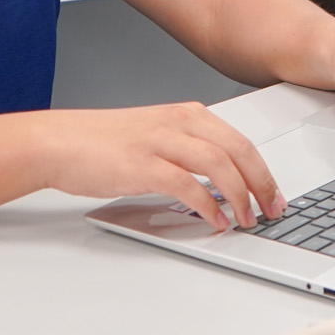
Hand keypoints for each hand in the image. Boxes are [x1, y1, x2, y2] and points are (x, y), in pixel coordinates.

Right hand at [40, 103, 283, 233]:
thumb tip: (222, 182)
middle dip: (261, 184)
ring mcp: (160, 142)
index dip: (263, 170)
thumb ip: (188, 151)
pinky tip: (214, 220)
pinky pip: (187, 186)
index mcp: (186, 114)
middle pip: (238, 151)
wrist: (60, 142)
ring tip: (246, 219)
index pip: (240, 141)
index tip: (274, 194)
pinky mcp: (142, 166)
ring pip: (219, 165)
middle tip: (271, 210)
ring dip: (240, 196)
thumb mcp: (156, 136)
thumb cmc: (104, 143)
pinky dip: (207, 206)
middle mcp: (178, 123)